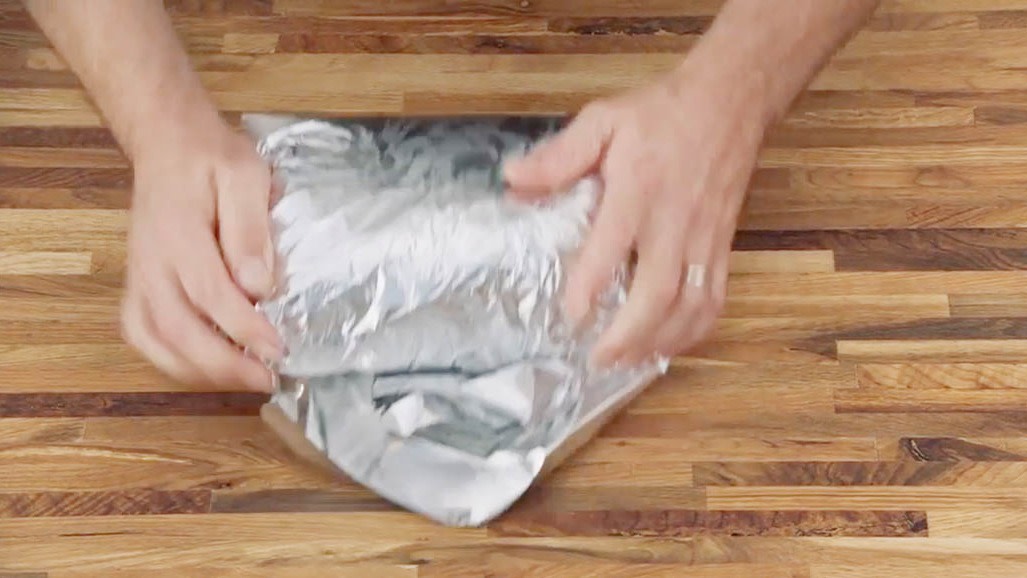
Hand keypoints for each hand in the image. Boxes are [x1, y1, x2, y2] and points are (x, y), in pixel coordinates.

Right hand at [120, 117, 283, 391]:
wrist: (168, 142)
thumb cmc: (211, 158)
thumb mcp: (245, 176)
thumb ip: (250, 230)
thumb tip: (259, 285)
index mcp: (179, 235)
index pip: (212, 295)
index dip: (245, 329)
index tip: (279, 350)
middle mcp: (151, 263)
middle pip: (180, 330)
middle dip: (226, 365)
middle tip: (267, 379)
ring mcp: (139, 276)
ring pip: (156, 341)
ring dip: (199, 370)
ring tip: (244, 380)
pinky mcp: (137, 284)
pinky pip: (143, 334)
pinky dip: (170, 360)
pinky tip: (205, 368)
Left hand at [504, 66, 766, 366]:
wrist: (730, 102)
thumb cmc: (661, 113)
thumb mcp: (603, 120)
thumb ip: (559, 156)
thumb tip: (513, 180)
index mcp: (638, 192)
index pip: (612, 248)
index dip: (590, 287)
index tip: (571, 316)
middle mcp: (674, 223)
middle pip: (657, 293)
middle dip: (628, 335)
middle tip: (599, 359)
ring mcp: (704, 239)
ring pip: (690, 305)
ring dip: (661, 342)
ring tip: (629, 362)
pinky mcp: (724, 247)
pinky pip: (715, 299)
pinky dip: (694, 331)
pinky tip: (669, 344)